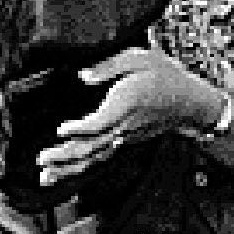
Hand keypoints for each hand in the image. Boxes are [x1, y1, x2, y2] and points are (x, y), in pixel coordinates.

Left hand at [36, 48, 222, 185]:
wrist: (191, 101)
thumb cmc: (166, 77)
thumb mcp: (140, 57)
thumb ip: (110, 65)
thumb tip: (85, 75)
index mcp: (126, 104)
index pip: (101, 123)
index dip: (80, 129)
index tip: (61, 130)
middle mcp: (124, 126)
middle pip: (92, 147)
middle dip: (65, 157)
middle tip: (42, 161)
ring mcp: (125, 137)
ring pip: (95, 157)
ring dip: (69, 168)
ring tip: (46, 176)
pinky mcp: (125, 141)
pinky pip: (101, 156)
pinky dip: (82, 166)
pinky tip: (66, 171)